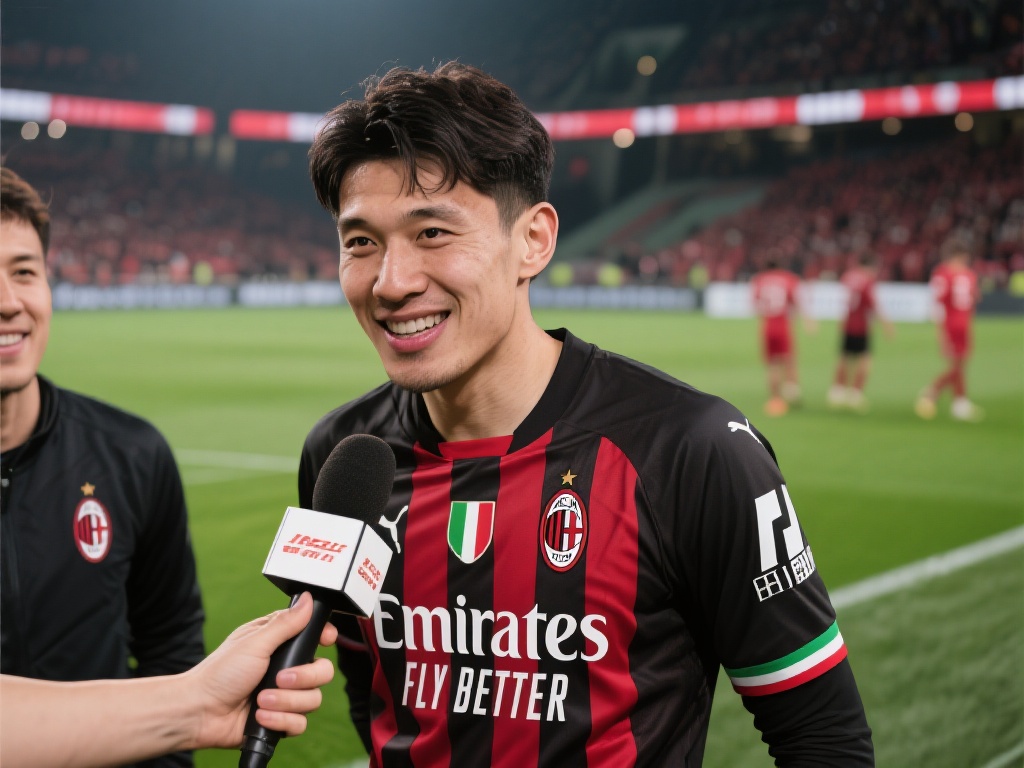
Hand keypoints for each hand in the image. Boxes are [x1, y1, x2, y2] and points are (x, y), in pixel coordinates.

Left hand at [186, 592, 337, 749]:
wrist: (199, 713)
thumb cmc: (219, 673)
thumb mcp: (255, 642)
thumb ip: (285, 623)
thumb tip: (307, 598)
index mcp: (279, 643)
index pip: (314, 636)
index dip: (324, 637)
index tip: (325, 640)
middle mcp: (285, 668)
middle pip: (322, 671)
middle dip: (304, 678)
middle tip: (279, 678)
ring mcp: (284, 695)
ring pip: (312, 699)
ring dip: (286, 701)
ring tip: (261, 700)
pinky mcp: (280, 719)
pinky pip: (300, 723)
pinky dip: (281, 721)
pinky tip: (262, 716)